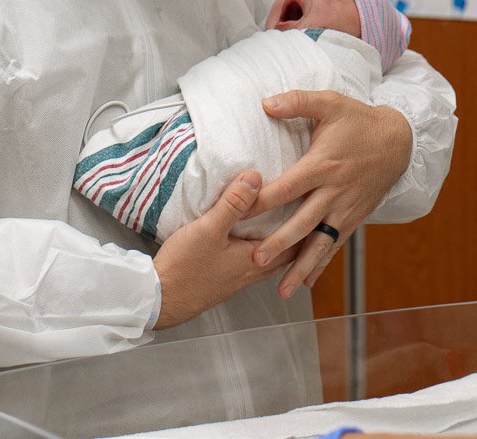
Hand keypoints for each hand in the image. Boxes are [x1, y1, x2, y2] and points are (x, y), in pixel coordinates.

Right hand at [153, 170, 296, 328]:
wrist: (160, 299)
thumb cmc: (185, 267)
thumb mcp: (209, 228)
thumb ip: (233, 203)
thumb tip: (255, 177)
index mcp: (255, 260)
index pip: (294, 244)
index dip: (307, 226)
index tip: (316, 207)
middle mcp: (251, 273)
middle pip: (285, 254)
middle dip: (298, 236)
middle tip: (307, 215)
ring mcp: (237, 279)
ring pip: (269, 260)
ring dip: (279, 244)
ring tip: (283, 225)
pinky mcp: (224, 280)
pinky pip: (252, 263)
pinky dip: (260, 249)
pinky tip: (248, 241)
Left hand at [249, 90, 411, 298]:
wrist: (399, 141)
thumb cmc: (359, 120)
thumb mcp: (330, 102)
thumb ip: (297, 101)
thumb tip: (265, 103)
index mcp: (323, 164)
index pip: (288, 187)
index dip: (263, 200)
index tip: (240, 212)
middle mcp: (334, 191)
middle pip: (303, 222)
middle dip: (279, 243)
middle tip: (256, 259)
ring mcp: (346, 208)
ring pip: (321, 242)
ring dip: (301, 266)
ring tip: (282, 289)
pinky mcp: (355, 218)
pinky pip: (335, 244)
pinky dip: (321, 264)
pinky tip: (307, 282)